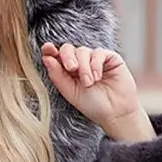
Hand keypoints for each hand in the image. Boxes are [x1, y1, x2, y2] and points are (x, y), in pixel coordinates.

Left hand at [40, 42, 155, 140]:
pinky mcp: (110, 58)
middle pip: (68, 49)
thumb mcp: (70, 92)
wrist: (115, 113)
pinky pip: (98, 53)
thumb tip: (46, 57)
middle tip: (71, 69)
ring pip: (82, 51)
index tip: (47, 49)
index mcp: (68, 71)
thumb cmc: (92, 105)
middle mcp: (81, 63)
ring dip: (84, 67)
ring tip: (89, 83)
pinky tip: (97, 77)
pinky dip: (95, 64)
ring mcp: (95, 59)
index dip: (50, 50)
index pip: (57, 56)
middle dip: (67, 57)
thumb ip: (58, 76)